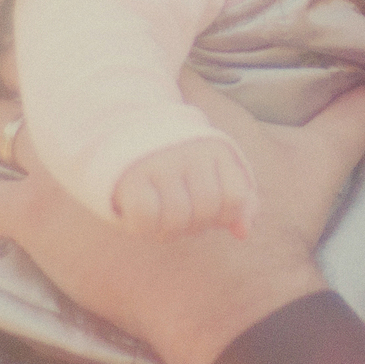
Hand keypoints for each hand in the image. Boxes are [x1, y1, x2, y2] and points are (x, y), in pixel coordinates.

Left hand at [0, 74, 364, 363]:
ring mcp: (62, 163)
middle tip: (37, 96)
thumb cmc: (268, 226)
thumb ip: (351, 119)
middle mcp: (102, 111)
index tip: (81, 47)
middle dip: (30, 80)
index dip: (85, 44)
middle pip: (34, 70)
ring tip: (4, 145)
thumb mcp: (316, 163)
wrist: (235, 298)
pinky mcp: (39, 217)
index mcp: (163, 86)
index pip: (104, 39)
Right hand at [114, 135, 257, 237]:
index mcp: (214, 148)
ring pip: (176, 217)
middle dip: (195, 227)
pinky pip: (145, 217)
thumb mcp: (210, 173)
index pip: (234, 197)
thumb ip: (236, 201)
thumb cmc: (175, 163)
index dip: (224, 217)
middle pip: (205, 210)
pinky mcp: (130, 176)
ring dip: (169, 232)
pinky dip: (145, 229)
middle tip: (181, 221)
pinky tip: (142, 221)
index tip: (208, 213)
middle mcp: (187, 151)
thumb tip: (243, 233)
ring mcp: (158, 162)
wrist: (121, 130)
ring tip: (162, 223)